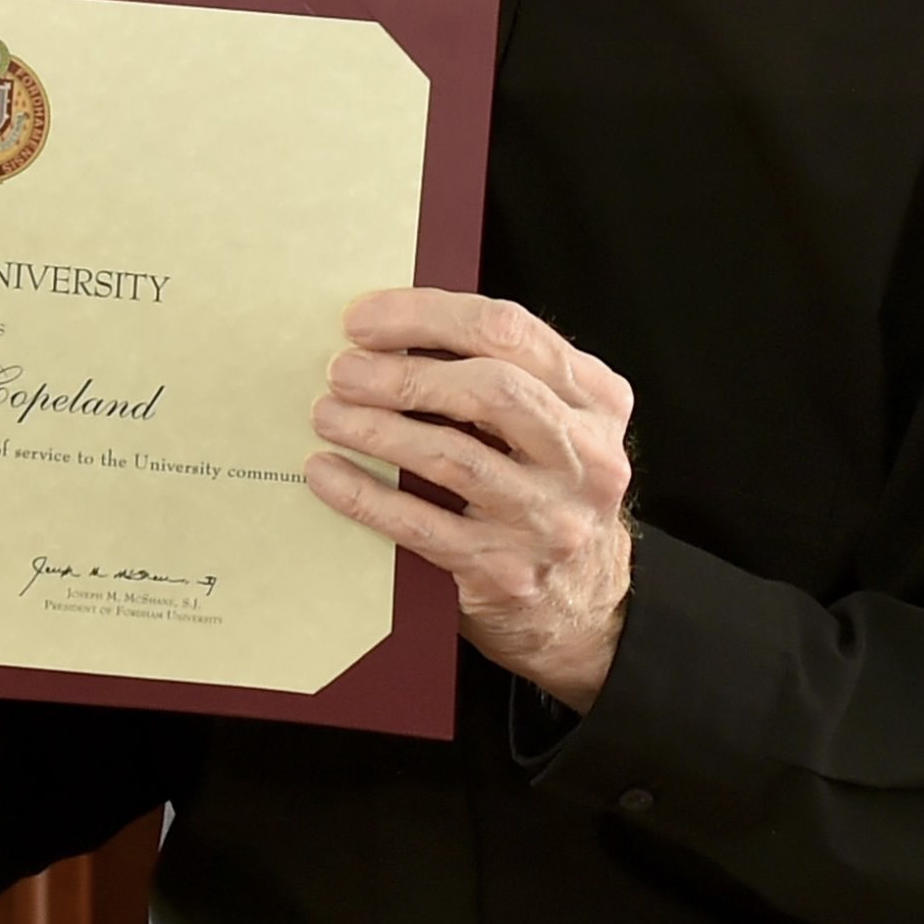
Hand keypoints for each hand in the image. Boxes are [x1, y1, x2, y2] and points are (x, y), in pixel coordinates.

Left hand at [303, 289, 636, 709]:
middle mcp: (587, 458)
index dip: (426, 316)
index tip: (362, 319)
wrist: (583, 606)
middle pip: (491, 389)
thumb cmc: (545, 490)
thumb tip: (386, 334)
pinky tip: (326, 473)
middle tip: (341, 370)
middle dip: (403, 374)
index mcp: (596, 400)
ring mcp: (551, 520)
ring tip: (326, 414)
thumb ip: (500, 373)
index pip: (509, 330)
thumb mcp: (551, 422)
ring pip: (452, 456)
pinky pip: (421, 524)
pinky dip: (364, 494)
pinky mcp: (507, 572)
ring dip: (376, 429)